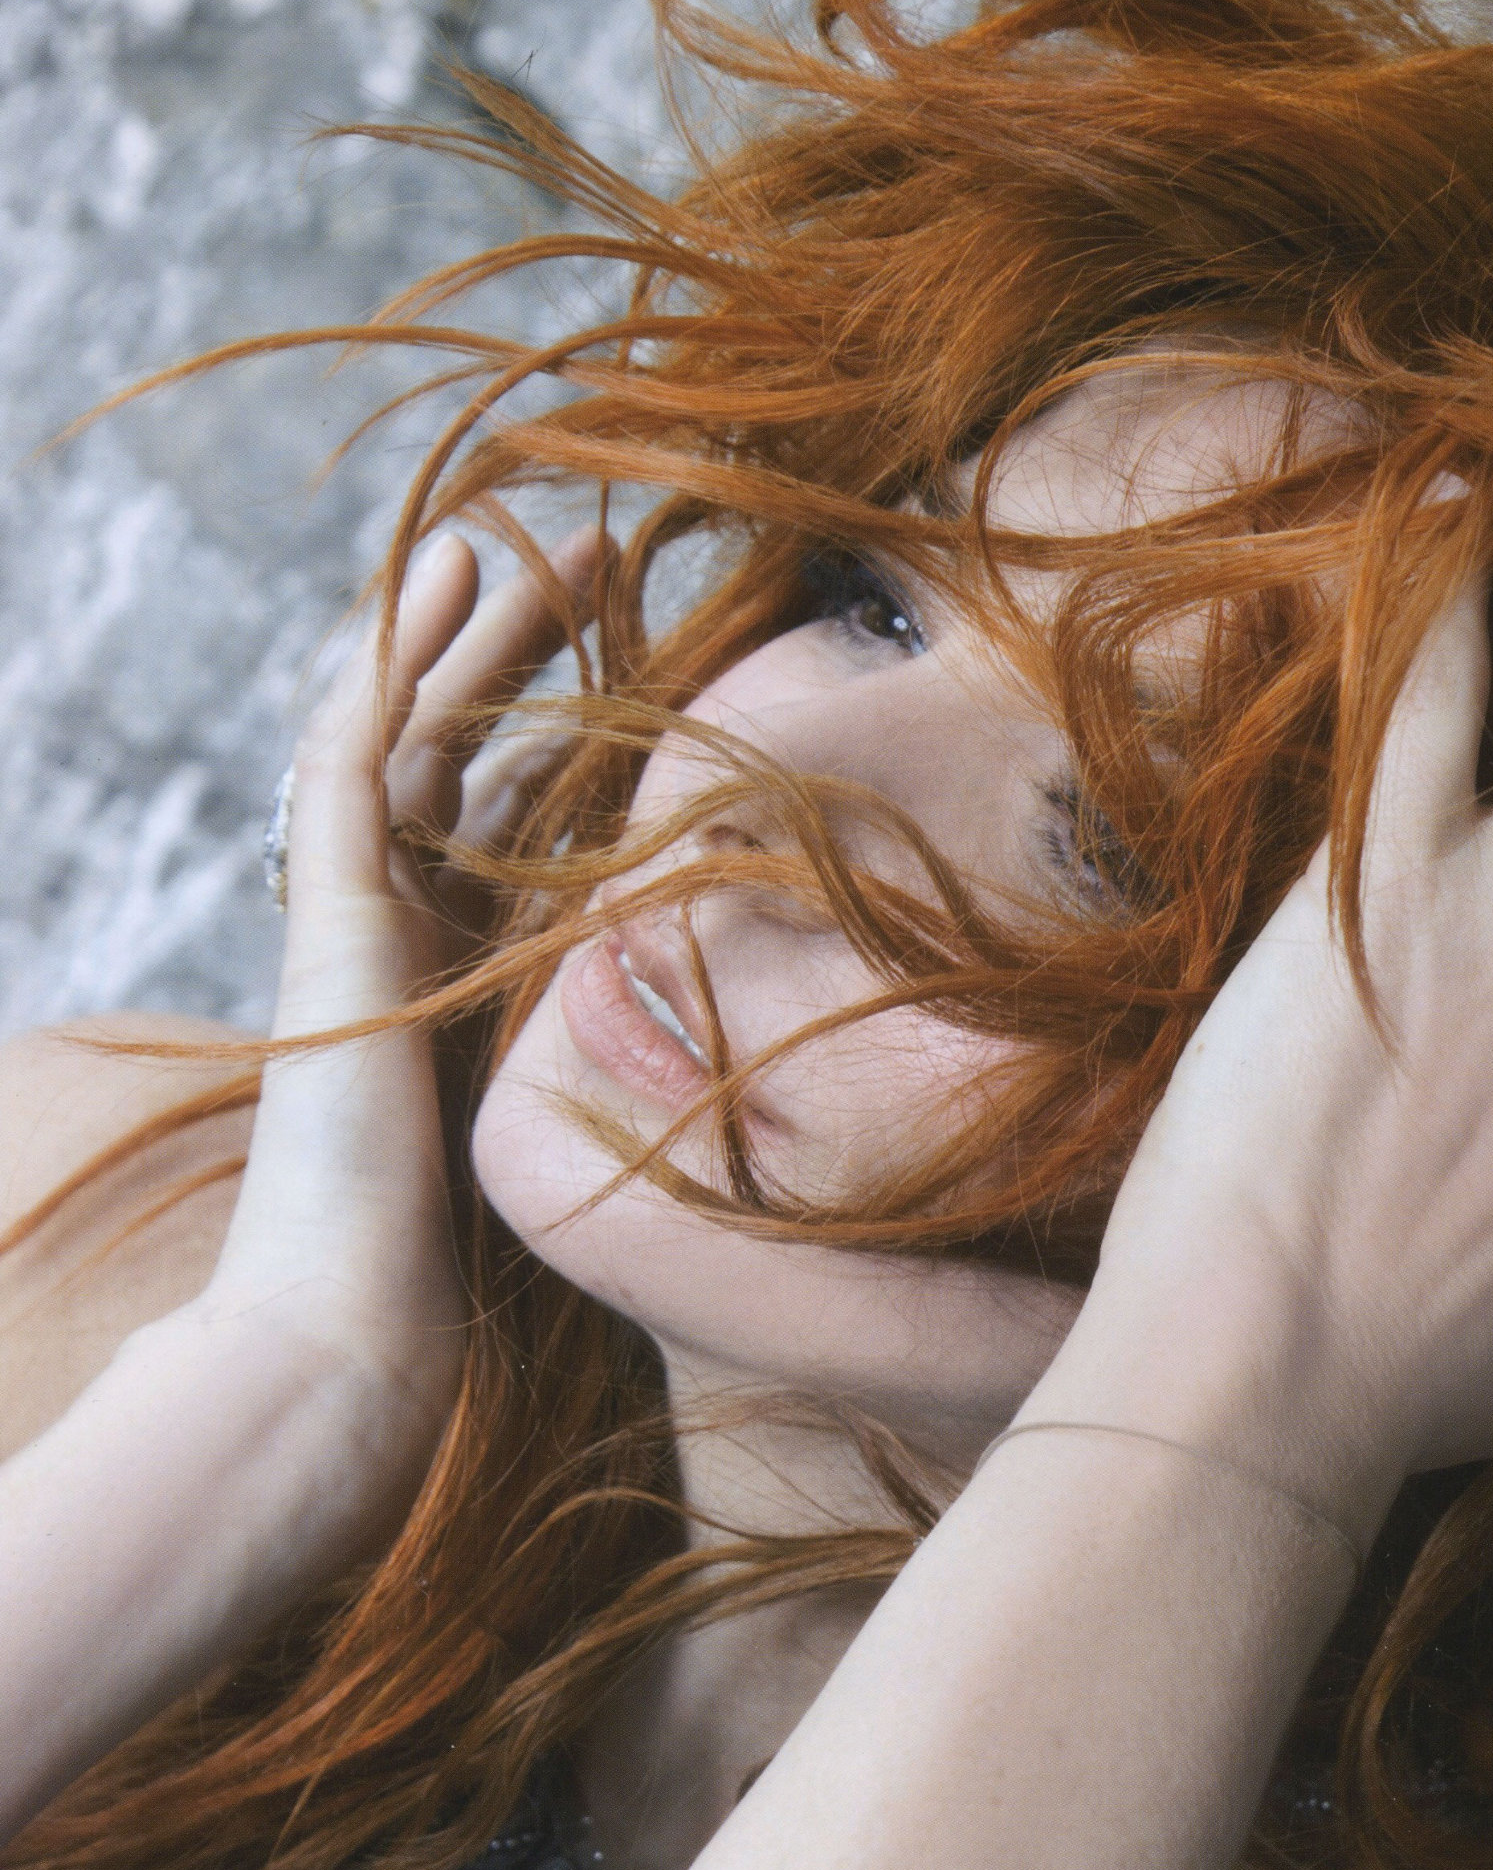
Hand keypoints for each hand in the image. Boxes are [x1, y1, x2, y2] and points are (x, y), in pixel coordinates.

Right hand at [191, 527, 598, 1507]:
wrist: (368, 1332)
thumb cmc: (488, 1289)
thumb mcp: (596, 1163)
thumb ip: (652, 1102)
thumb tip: (784, 1102)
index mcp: (474, 983)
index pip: (522, 827)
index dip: (573, 738)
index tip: (650, 663)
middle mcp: (415, 940)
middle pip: (465, 763)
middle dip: (518, 662)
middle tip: (591, 560)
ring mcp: (364, 924)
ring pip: (405, 740)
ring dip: (452, 636)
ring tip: (502, 537)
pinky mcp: (332, 921)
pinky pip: (352, 767)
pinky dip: (384, 670)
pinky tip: (427, 588)